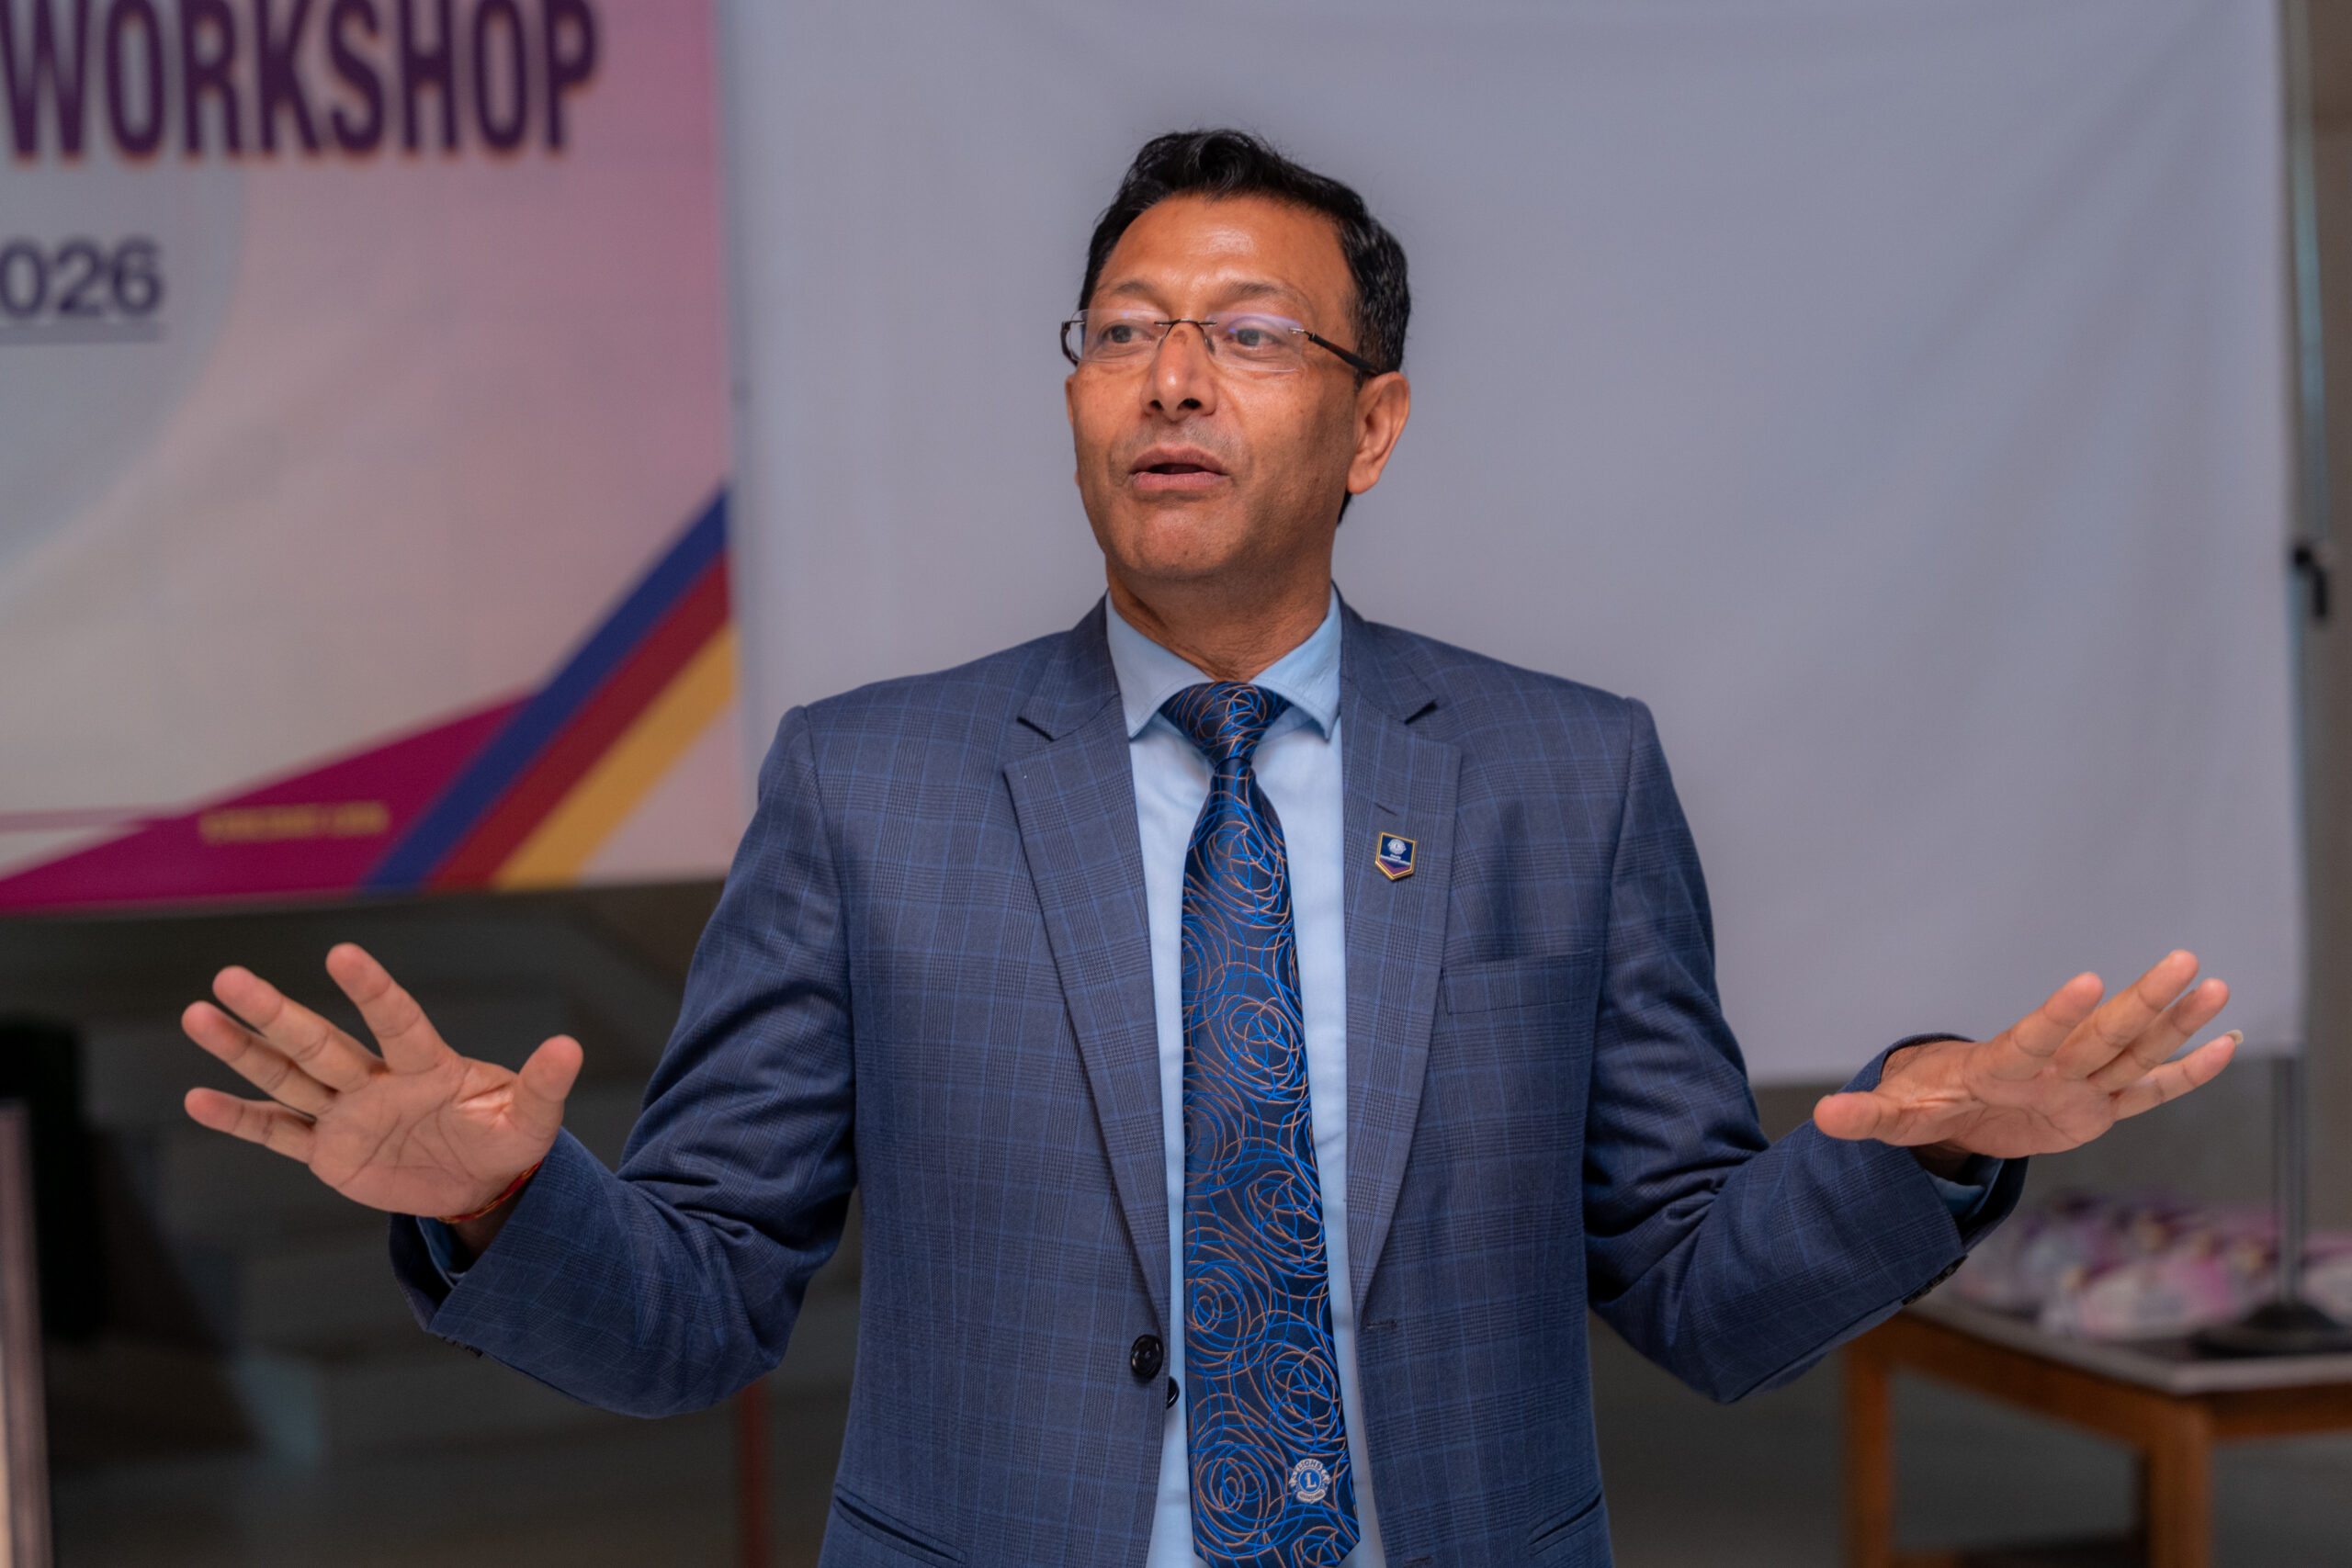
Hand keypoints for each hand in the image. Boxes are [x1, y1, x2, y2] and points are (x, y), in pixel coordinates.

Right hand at [181, 943, 580, 1225]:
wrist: (482, 1184)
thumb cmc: (507, 1138)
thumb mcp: (531, 1120)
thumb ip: (543, 1085)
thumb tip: (568, 1047)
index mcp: (428, 1067)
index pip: (397, 1022)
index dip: (372, 990)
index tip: (342, 954)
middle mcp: (378, 1081)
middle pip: (320, 1043)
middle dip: (275, 1013)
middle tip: (229, 976)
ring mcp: (348, 1114)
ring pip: (287, 1077)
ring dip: (243, 1051)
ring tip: (197, 1014)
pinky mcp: (329, 1152)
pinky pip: (279, 1133)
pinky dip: (240, 1121)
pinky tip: (197, 1100)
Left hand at [1812, 950, 2236, 1162]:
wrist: (1954, 1103)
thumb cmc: (1926, 1102)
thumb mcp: (1896, 1115)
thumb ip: (1866, 1117)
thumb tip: (1822, 1119)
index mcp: (2004, 1067)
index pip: (2034, 1037)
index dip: (2059, 1014)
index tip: (2087, 981)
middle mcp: (2052, 1067)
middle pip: (2103, 1034)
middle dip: (2142, 1000)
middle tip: (2182, 959)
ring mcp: (2080, 1084)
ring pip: (2135, 1052)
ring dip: (2174, 1022)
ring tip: (2214, 984)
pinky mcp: (2100, 1107)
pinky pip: (2150, 1090)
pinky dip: (2187, 1072)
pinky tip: (2226, 1042)